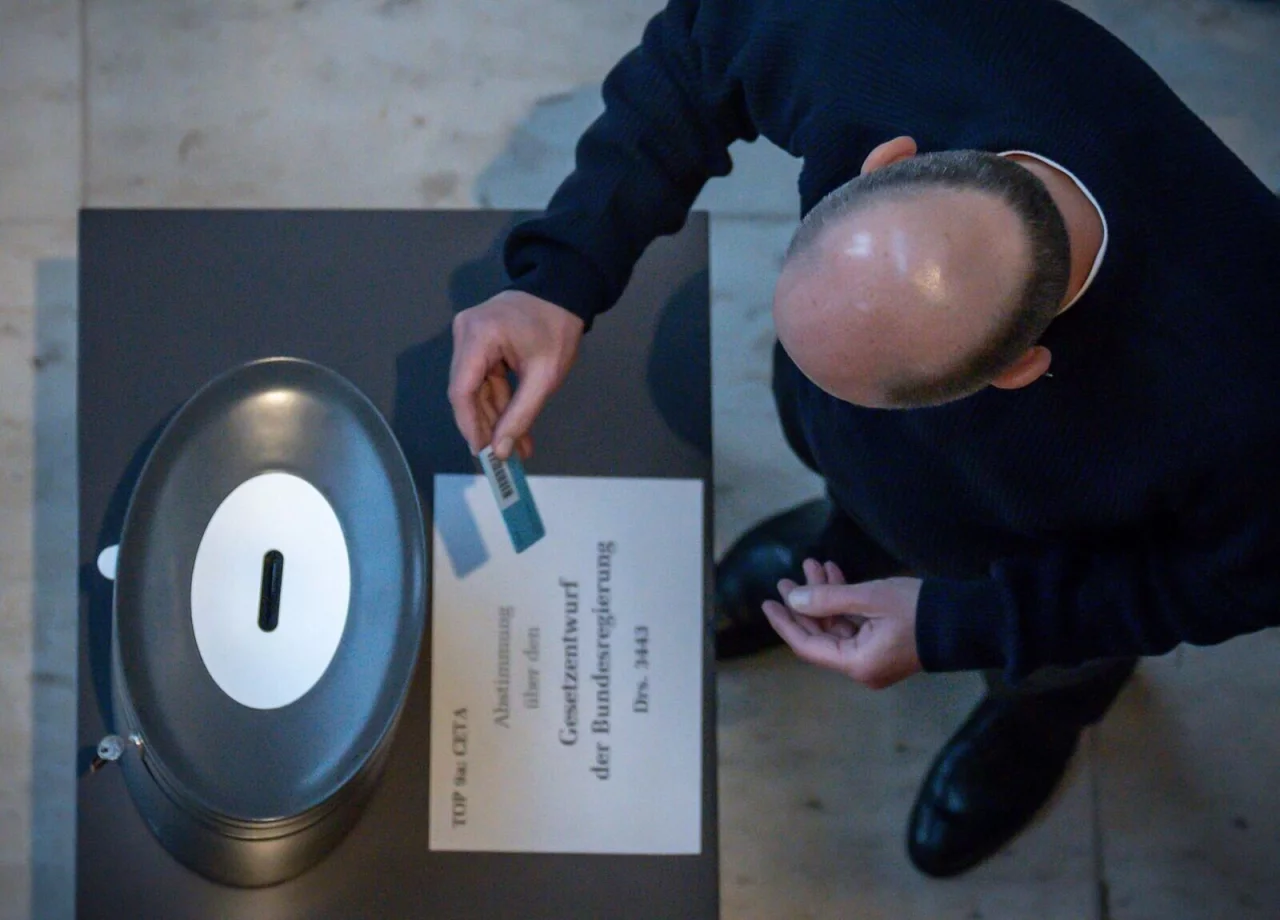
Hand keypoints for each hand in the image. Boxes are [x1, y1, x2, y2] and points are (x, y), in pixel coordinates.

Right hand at [448, 291, 584, 458]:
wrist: (563, 292)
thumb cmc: (557, 329)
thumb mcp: (544, 377)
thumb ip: (520, 414)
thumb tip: (500, 450)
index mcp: (479, 336)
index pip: (462, 390)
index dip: (470, 425)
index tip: (483, 452)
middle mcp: (464, 333)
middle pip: (466, 391)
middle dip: (485, 425)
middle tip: (504, 456)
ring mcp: (468, 335)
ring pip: (475, 389)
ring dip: (494, 417)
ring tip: (516, 448)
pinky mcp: (477, 341)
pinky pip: (483, 378)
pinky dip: (498, 401)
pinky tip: (512, 427)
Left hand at [762, 560, 922, 688]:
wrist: (969, 620)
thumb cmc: (920, 609)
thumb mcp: (870, 597)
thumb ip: (828, 599)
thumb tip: (794, 600)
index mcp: (857, 663)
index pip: (807, 646)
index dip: (784, 623)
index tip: (768, 601)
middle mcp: (863, 667)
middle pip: (820, 636)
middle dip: (804, 604)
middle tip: (788, 578)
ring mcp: (875, 658)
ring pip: (837, 626)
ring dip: (825, 597)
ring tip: (813, 566)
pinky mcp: (885, 646)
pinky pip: (855, 625)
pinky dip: (843, 602)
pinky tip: (835, 575)